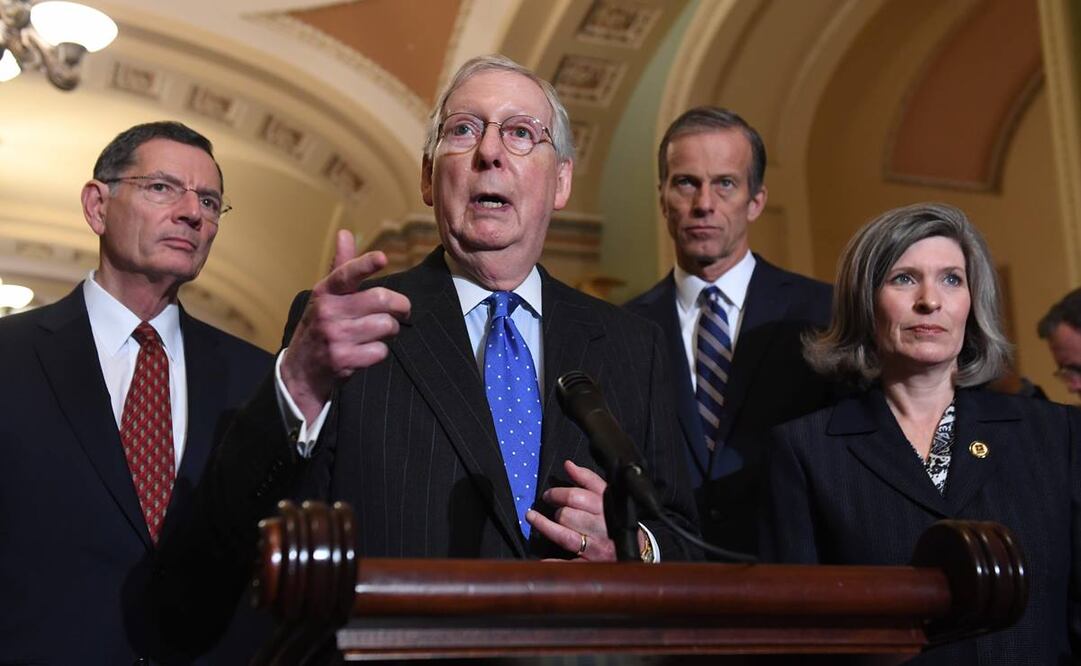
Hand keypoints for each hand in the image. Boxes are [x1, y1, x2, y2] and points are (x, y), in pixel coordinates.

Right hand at [281, 230, 410, 421]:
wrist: (300, 372)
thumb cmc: (320, 326)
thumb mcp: (325, 296)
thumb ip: (341, 266)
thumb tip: (345, 233)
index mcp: (325, 292)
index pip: (346, 274)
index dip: (365, 265)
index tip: (381, 258)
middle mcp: (328, 312)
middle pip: (381, 300)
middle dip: (401, 306)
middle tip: (403, 310)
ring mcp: (335, 337)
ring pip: (386, 326)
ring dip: (391, 330)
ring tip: (381, 332)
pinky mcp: (343, 360)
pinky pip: (381, 351)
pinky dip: (380, 352)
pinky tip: (368, 351)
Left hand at [526, 460, 644, 561]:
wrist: (639, 547)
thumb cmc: (618, 516)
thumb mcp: (609, 494)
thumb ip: (588, 478)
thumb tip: (568, 464)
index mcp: (606, 507)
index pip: (576, 497)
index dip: (557, 493)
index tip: (548, 494)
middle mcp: (601, 527)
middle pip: (568, 515)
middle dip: (556, 509)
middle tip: (549, 506)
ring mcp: (596, 547)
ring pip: (565, 536)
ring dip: (544, 526)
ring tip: (531, 517)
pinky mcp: (592, 564)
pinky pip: (570, 564)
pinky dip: (554, 562)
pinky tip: (540, 558)